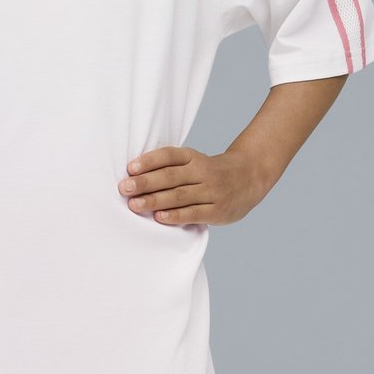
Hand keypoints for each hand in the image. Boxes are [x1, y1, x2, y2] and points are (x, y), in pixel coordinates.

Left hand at [117, 145, 269, 225]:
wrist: (248, 178)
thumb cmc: (209, 171)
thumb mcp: (194, 161)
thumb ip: (170, 166)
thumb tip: (135, 175)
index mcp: (193, 157)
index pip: (169, 156)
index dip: (149, 161)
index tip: (130, 168)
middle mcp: (203, 172)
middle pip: (171, 177)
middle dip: (145, 183)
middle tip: (124, 188)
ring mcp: (211, 192)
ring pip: (179, 196)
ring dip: (155, 201)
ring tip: (134, 205)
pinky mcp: (217, 211)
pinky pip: (193, 213)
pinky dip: (175, 216)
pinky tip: (159, 217)